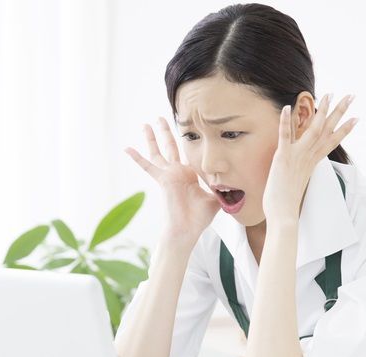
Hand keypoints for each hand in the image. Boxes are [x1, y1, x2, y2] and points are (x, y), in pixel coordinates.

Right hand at [124, 117, 220, 244]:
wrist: (187, 229)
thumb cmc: (199, 219)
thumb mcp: (215, 199)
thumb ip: (222, 189)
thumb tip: (238, 187)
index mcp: (189, 175)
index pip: (188, 154)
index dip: (189, 143)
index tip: (191, 128)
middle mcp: (178, 172)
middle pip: (171, 147)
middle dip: (166, 132)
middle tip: (160, 118)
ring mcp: (169, 175)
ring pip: (158, 152)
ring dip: (152, 138)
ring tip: (146, 124)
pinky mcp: (163, 179)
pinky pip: (147, 167)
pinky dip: (137, 158)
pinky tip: (126, 148)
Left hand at [262, 93, 357, 224]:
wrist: (283, 215)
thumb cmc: (286, 203)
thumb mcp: (296, 183)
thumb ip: (299, 173)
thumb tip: (298, 173)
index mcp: (312, 163)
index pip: (331, 142)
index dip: (344, 130)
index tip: (356, 118)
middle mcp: (308, 158)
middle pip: (327, 131)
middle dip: (339, 112)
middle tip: (351, 96)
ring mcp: (297, 157)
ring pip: (312, 130)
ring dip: (321, 111)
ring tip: (328, 94)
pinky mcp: (283, 158)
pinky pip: (285, 136)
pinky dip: (285, 121)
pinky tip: (287, 107)